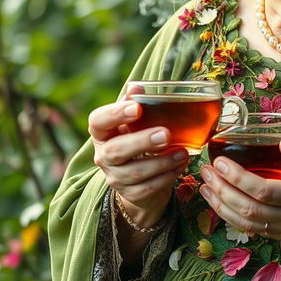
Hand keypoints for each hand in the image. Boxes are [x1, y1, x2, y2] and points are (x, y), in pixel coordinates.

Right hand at [89, 99, 188, 227]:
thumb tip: (138, 86)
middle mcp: (104, 155)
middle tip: (166, 134)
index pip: (97, 121)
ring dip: (162, 162)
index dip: (114, 114)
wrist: (139, 179)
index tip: (136, 108)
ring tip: (183, 152)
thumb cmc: (137, 138)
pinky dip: (167, 176)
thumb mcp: (135, 121)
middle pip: (116, 150)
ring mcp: (115, 176)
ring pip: (135, 172)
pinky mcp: (130, 194)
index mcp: (102, 132)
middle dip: (142, 142)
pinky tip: (180, 165)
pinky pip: (148, 187)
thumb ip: (136, 103)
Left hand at [199, 138, 280, 246]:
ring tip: (204, 185)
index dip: (236, 177)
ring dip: (220, 205)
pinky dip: (230, 217)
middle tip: (206, 170)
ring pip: (245, 224)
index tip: (219, 161)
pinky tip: (219, 201)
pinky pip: (251, 229)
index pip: (261, 191)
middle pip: (247, 210)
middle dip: (221, 190)